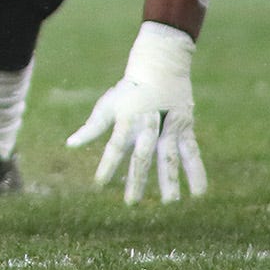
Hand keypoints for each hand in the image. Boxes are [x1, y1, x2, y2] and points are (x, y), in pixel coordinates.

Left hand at [68, 22, 205, 201]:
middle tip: (131, 202)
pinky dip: (197, 172)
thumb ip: (91, 127)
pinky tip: (198, 193)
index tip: (99, 184)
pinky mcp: (185, 128)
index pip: (115, 146)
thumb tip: (70, 145)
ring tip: (169, 202)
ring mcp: (169, 127)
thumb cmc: (128, 91)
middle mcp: (148, 125)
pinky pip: (192, 153)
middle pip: (142, 155)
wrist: (160, 67)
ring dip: (169, 179)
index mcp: (127, 119)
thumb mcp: (108, 105)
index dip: (107, 164)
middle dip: (137, 179)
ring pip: (169, 155)